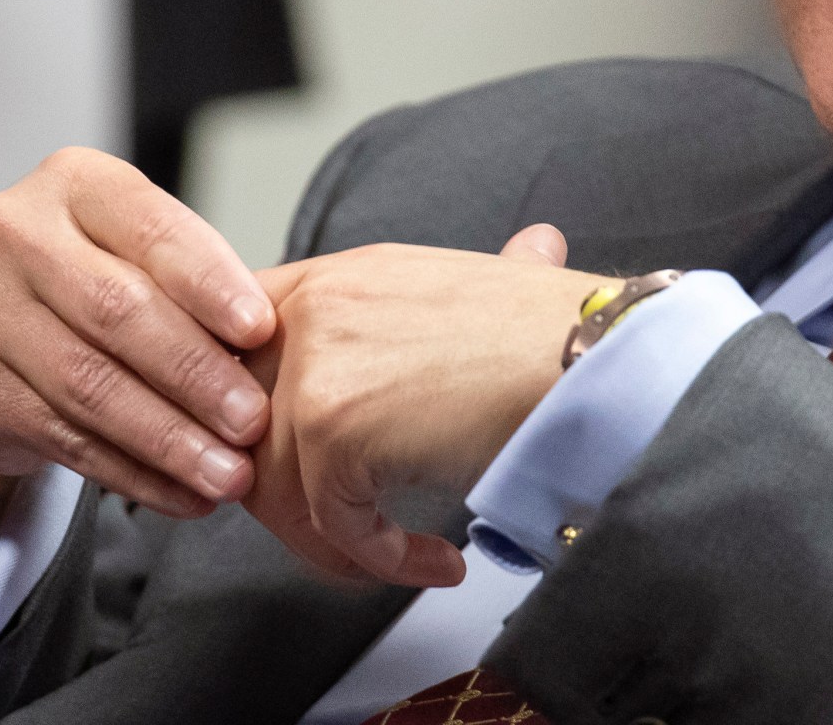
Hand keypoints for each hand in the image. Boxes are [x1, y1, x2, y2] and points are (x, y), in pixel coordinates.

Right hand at [0, 149, 275, 620]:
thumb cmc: (85, 285)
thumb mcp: (130, 252)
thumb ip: (189, 279)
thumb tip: (271, 343)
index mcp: (73, 183)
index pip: (152, 228)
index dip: (210, 283)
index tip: (261, 330)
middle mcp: (13, 233)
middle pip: (119, 311)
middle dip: (197, 373)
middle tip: (253, 420)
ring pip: (90, 385)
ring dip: (171, 439)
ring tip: (229, 473)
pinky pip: (66, 438)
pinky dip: (134, 473)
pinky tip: (184, 494)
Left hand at [242, 224, 601, 587]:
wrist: (599, 358)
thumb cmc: (557, 335)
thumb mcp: (471, 297)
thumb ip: (425, 312)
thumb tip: (501, 271)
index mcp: (336, 276)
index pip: (233, 352)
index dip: (239, 421)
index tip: (262, 470)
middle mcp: (313, 307)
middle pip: (236, 428)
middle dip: (281, 496)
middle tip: (339, 533)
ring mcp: (313, 362)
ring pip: (274, 490)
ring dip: (337, 545)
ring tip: (401, 558)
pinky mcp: (330, 424)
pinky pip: (330, 525)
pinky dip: (381, 561)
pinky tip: (438, 560)